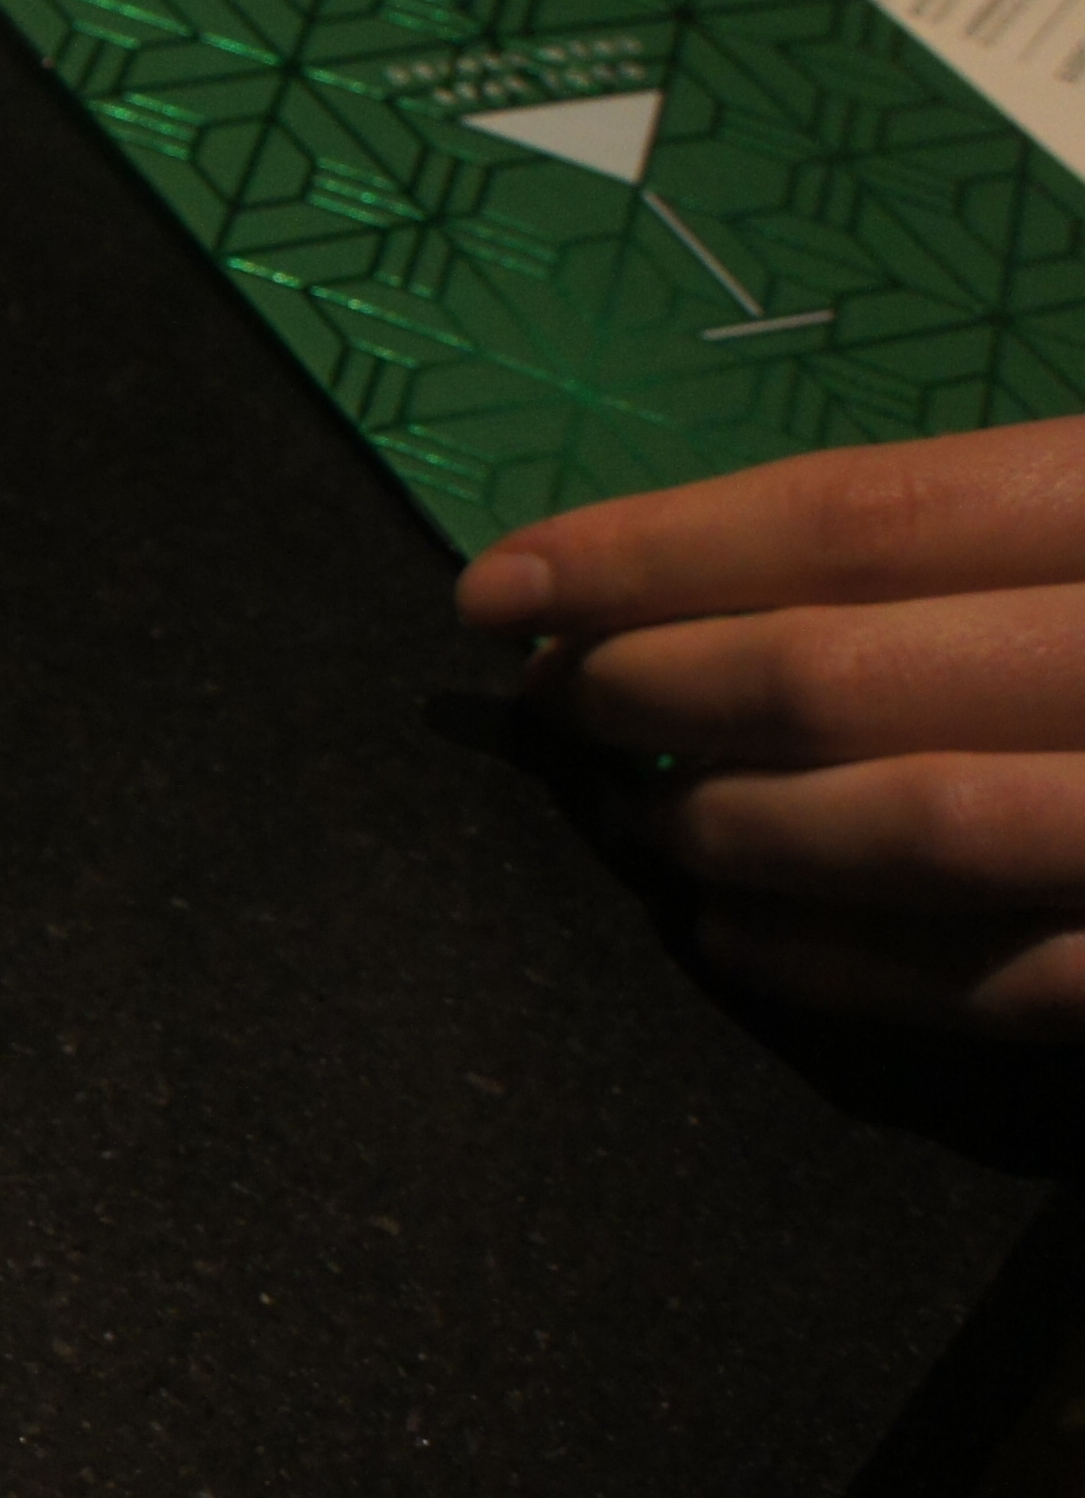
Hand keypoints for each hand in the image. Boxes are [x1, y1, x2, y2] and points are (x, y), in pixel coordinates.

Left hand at [456, 418, 1084, 1036]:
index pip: (860, 519)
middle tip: (554, 699)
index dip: (650, 555)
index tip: (498, 588)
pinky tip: (729, 937)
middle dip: (652, 688)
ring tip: (630, 816)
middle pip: (840, 672)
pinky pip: (998, 979)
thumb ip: (986, 539)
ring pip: (907, 827)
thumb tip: (717, 581)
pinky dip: (841, 962)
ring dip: (727, 826)